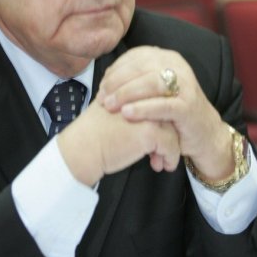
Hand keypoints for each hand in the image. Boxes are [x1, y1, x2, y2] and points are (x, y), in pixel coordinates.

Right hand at [57, 99, 179, 185]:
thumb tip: (150, 117)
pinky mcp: (150, 132)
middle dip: (168, 133)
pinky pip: (171, 145)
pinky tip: (161, 166)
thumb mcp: (112, 108)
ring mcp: (147, 113)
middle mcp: (141, 98)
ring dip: (171, 147)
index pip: (157, 99)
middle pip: (167, 113)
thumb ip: (130, 105)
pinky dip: (170, 157)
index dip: (161, 118)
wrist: (83, 148)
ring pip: (173, 129)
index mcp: (131, 90)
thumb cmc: (93, 133)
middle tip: (163, 150)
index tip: (160, 135)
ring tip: (162, 160)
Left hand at [97, 46, 234, 180]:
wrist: (202, 133)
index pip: (135, 57)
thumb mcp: (150, 91)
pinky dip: (142, 109)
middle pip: (140, 67)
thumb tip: (105, 79)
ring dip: (126, 94)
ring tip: (109, 106)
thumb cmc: (169, 112)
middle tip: (101, 98)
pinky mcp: (189, 106)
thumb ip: (132, 81)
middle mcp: (177, 66)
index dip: (115, 70)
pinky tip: (126, 114)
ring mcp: (186, 84)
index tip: (101, 87)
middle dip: (116, 83)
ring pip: (151, 83)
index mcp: (166, 58)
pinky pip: (163, 105)